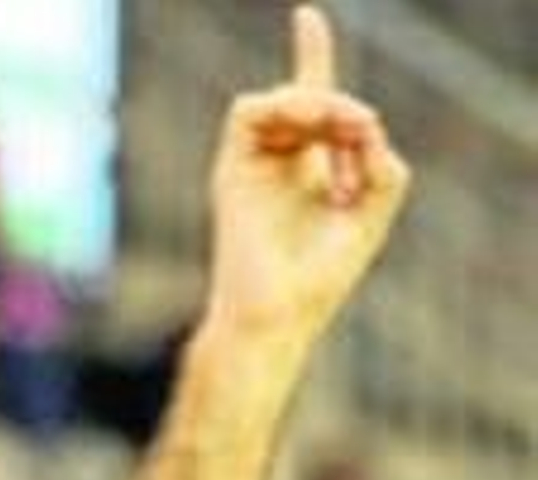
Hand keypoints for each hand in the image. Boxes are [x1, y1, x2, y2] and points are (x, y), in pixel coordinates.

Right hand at [203, 5, 408, 350]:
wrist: (277, 315)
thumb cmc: (320, 281)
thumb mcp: (373, 215)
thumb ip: (383, 166)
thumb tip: (363, 125)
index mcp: (312, 177)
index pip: (315, 107)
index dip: (312, 57)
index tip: (305, 16)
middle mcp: (280, 166)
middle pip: (309, 97)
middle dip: (343, 105)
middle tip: (362, 133)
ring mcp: (253, 167)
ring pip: (282, 99)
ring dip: (319, 101)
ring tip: (340, 130)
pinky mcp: (230, 170)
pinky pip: (248, 110)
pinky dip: (283, 106)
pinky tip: (310, 125)